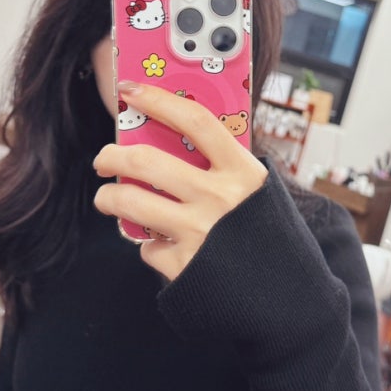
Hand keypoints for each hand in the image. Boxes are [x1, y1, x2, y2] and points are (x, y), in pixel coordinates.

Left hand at [93, 81, 266, 279]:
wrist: (286, 299)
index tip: (132, 90)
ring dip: (108, 198)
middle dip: (111, 155)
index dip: (159, 100)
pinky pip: (147, 247)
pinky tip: (161, 247)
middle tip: (104, 158)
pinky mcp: (184, 266)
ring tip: (107, 199)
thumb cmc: (269, 239)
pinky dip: (148, 246)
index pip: (196, 121)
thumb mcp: (260, 194)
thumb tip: (177, 146)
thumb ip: (226, 171)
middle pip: (147, 161)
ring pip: (130, 202)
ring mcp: (199, 232)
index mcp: (243, 172)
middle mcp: (219, 198)